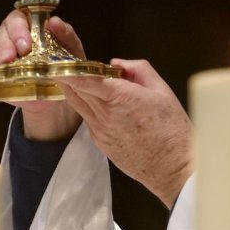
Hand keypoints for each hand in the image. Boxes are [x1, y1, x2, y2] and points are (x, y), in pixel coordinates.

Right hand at [0, 12, 83, 141]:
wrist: (53, 96)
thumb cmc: (60, 66)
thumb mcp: (71, 52)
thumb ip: (66, 35)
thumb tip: (55, 21)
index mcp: (29, 27)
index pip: (19, 18)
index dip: (19, 30)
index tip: (25, 45)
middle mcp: (11, 36)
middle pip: (2, 32)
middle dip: (5, 45)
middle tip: (10, 58)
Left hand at [59, 60, 193, 207]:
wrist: (173, 167)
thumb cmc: (172, 129)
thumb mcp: (162, 90)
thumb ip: (138, 70)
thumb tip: (117, 63)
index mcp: (120, 97)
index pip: (84, 80)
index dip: (66, 69)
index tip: (56, 61)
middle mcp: (104, 114)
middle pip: (75, 90)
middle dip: (69, 75)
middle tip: (69, 63)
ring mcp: (99, 131)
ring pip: (78, 104)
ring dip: (76, 91)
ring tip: (80, 79)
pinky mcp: (100, 143)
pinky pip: (88, 119)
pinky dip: (89, 108)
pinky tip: (103, 106)